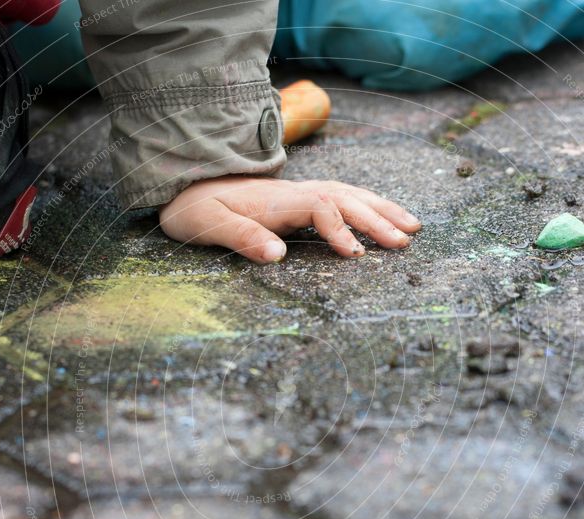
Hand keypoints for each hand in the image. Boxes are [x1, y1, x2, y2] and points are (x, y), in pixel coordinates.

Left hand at [159, 176, 420, 263]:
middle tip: (405, 243)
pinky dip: (368, 205)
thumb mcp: (208, 225)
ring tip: (413, 227)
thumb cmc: (194, 209)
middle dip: (377, 220)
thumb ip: (241, 238)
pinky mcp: (299, 200)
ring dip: (382, 209)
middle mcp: (293, 193)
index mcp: (275, 202)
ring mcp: (298, 194)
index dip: (341, 229)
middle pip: (345, 199)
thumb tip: (278, 256)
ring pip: (349, 194)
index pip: (319, 207)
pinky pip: (342, 197)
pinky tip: (383, 215)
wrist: (184, 185)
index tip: (356, 255)